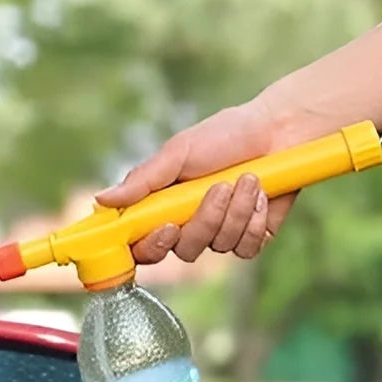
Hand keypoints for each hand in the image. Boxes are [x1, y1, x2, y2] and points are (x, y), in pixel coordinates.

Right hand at [95, 92, 312, 264]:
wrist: (279, 130)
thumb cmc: (225, 135)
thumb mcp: (178, 152)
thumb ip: (142, 180)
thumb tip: (102, 200)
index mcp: (165, 208)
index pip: (144, 246)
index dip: (151, 247)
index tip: (167, 227)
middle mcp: (190, 226)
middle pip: (185, 250)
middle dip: (206, 220)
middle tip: (220, 187)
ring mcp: (221, 235)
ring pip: (219, 247)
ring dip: (237, 212)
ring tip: (248, 179)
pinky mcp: (251, 238)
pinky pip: (247, 249)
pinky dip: (256, 221)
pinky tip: (263, 195)